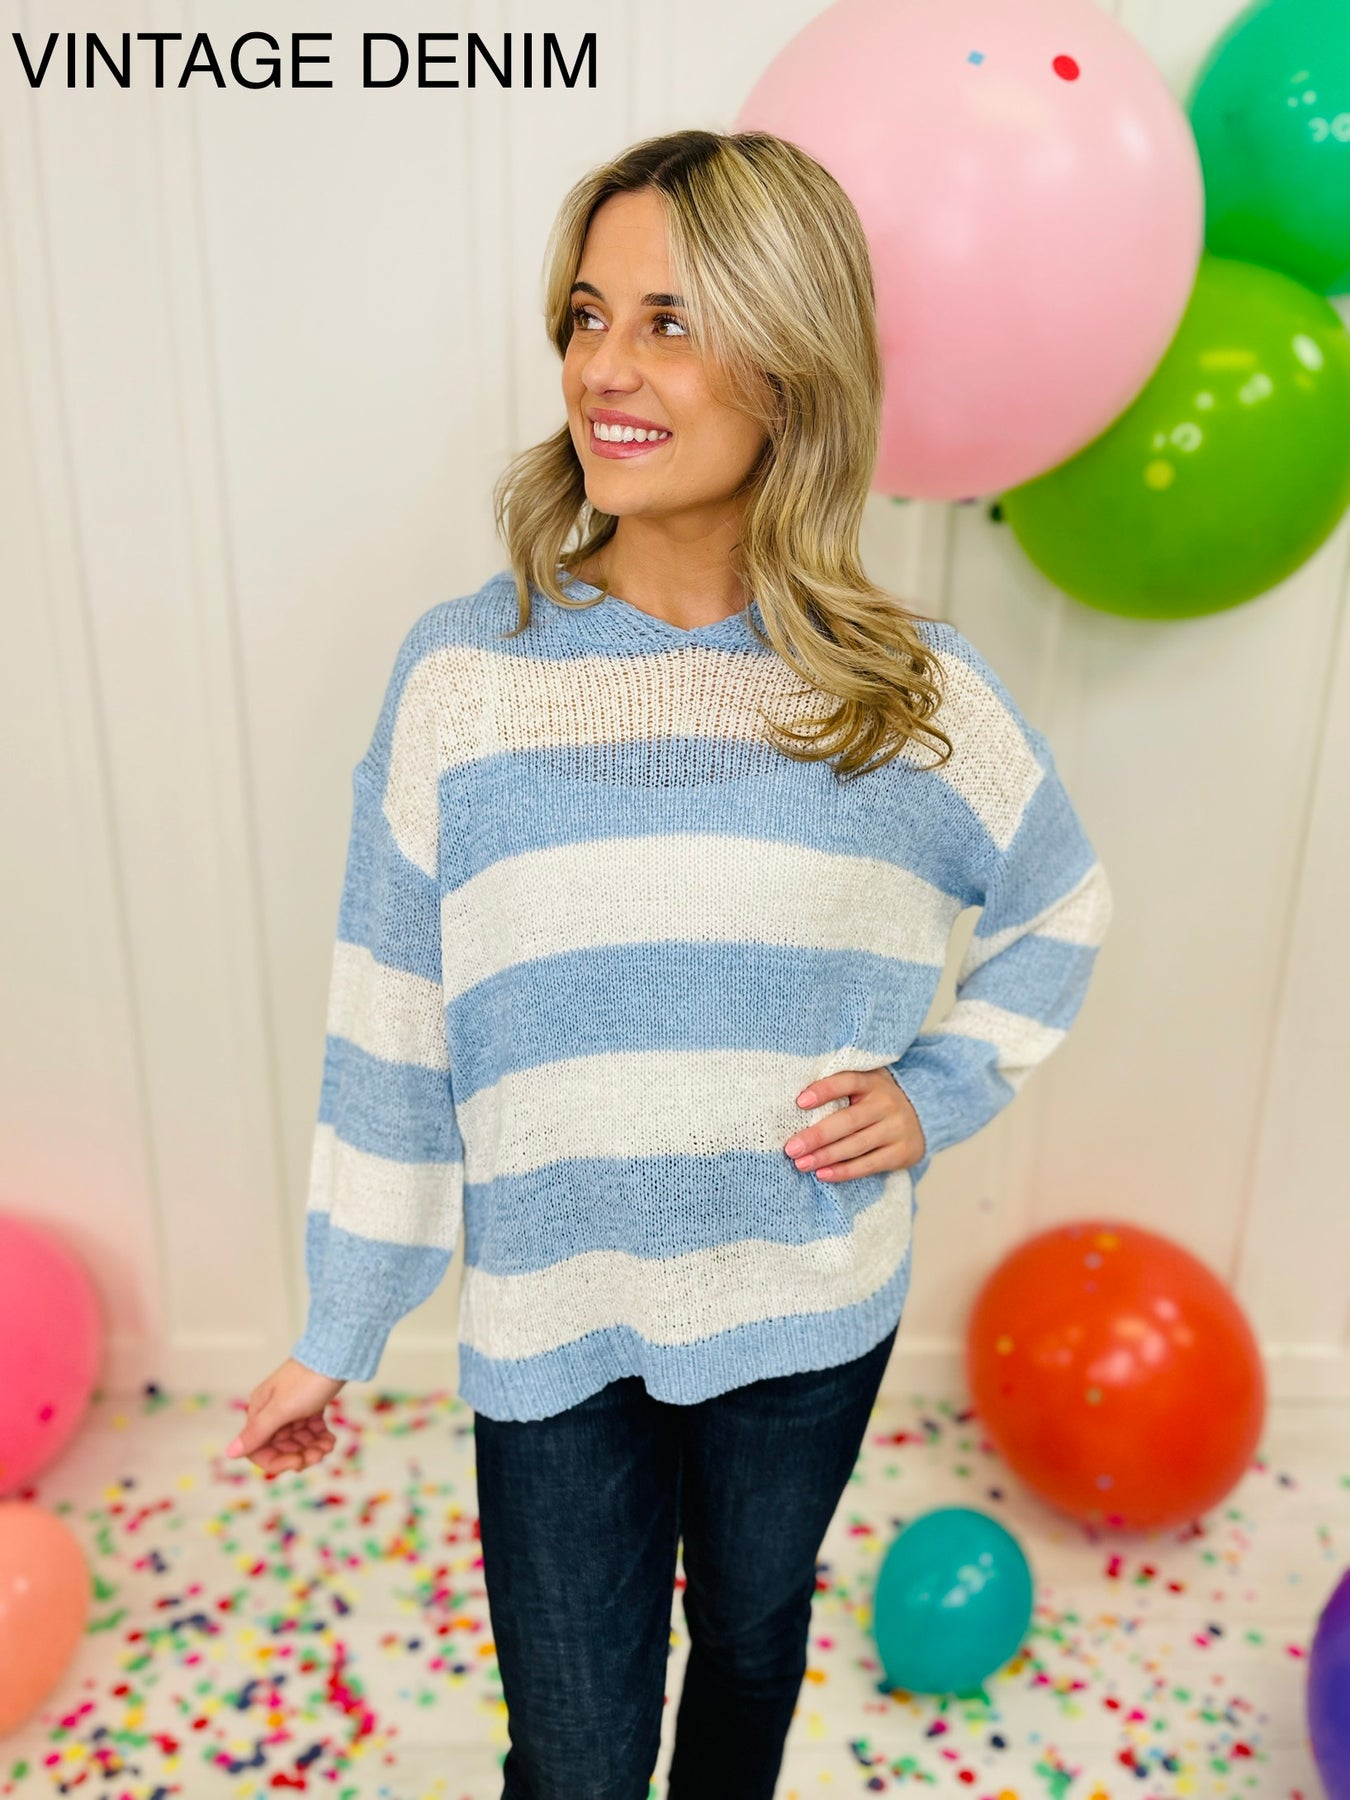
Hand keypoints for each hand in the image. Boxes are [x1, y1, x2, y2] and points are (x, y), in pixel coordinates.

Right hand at [224, 1358, 346, 1476]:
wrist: (336, 1354)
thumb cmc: (307, 1381)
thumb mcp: (281, 1409)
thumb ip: (257, 1432)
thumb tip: (229, 1453)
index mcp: (260, 1411)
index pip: (258, 1448)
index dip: (277, 1461)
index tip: (298, 1463)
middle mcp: (272, 1411)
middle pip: (281, 1446)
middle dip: (300, 1455)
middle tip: (319, 1454)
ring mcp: (292, 1408)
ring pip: (298, 1440)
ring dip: (313, 1448)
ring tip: (328, 1446)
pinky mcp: (309, 1405)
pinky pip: (310, 1430)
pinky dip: (320, 1437)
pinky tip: (330, 1440)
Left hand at [782, 1069, 925, 1180]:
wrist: (923, 1115)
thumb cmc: (876, 1099)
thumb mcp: (865, 1083)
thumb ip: (838, 1085)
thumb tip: (797, 1101)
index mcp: (872, 1082)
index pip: (847, 1082)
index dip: (824, 1090)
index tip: (800, 1102)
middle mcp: (886, 1104)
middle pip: (848, 1121)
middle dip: (817, 1136)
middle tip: (791, 1148)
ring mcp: (896, 1129)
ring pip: (856, 1145)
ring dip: (826, 1156)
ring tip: (801, 1164)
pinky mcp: (901, 1152)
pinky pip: (868, 1164)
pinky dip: (844, 1171)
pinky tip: (823, 1174)